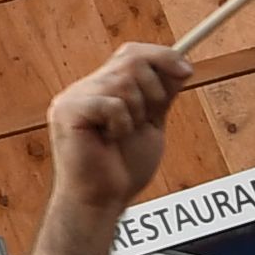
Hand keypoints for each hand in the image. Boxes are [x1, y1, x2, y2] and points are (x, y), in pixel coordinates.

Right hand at [43, 44, 183, 219]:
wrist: (102, 202)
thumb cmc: (122, 170)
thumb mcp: (151, 125)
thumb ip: (161, 96)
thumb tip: (181, 66)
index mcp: (101, 89)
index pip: (132, 53)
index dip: (161, 56)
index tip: (187, 71)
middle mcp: (84, 88)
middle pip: (131, 59)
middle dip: (153, 90)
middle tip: (146, 119)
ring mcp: (72, 98)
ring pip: (124, 81)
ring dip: (136, 112)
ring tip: (121, 135)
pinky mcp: (68, 112)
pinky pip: (111, 103)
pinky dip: (121, 124)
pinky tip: (109, 140)